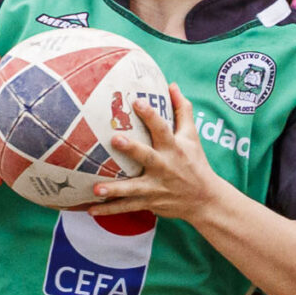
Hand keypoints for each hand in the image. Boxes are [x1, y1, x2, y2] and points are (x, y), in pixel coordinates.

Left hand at [92, 85, 226, 223]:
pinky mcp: (150, 202)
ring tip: (96, 188)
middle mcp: (165, 167)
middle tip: (115, 140)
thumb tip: (172, 85)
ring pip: (133, 188)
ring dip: (115, 189)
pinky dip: (109, 209)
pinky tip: (91, 209)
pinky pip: (127, 207)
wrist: (204, 199)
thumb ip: (182, 110)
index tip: (137, 102)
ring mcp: (156, 187)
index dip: (151, 115)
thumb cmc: (195, 163)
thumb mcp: (192, 136)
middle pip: (147, 157)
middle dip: (132, 149)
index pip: (163, 129)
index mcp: (174, 148)